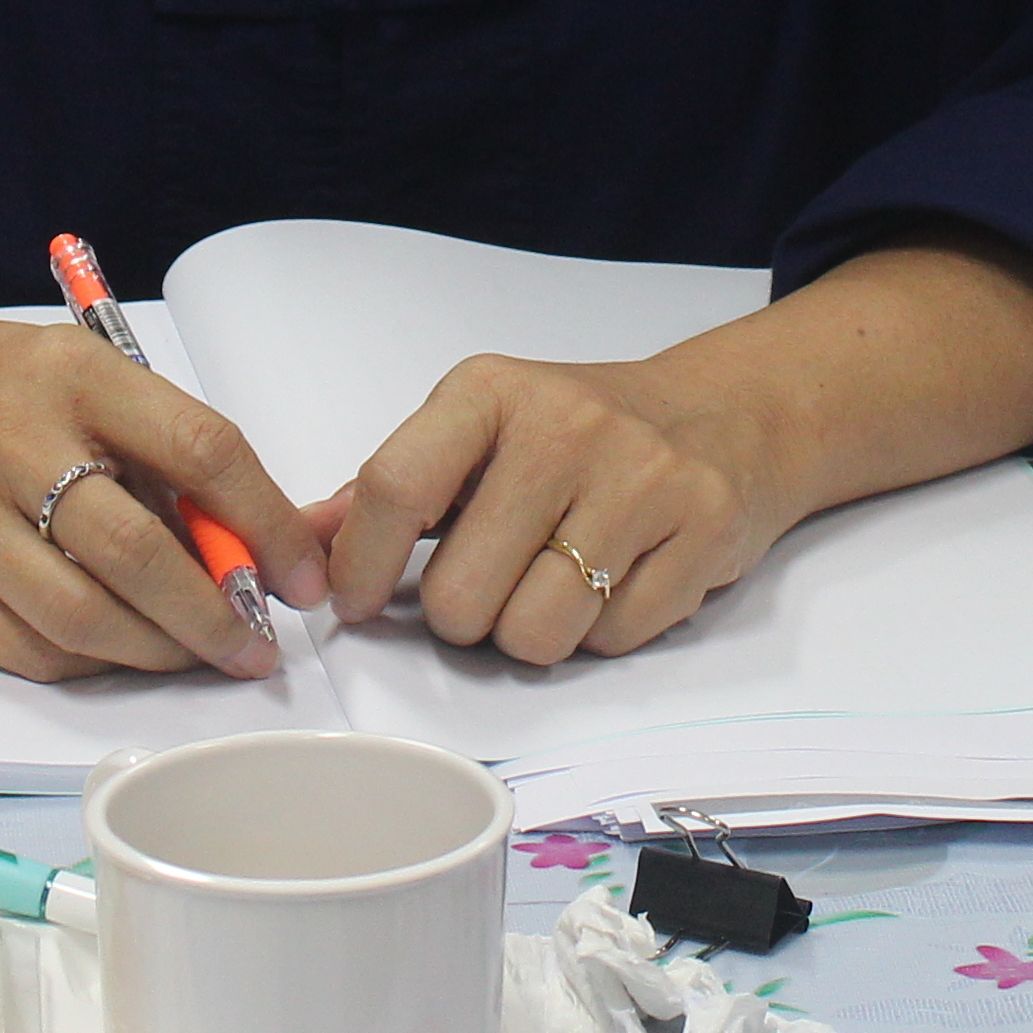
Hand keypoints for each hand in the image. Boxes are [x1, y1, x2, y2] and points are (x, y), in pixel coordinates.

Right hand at [0, 313, 322, 686]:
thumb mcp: (77, 375)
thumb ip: (157, 447)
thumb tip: (255, 542)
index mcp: (71, 375)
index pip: (198, 449)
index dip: (265, 523)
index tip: (302, 574)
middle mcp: (12, 443)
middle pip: (137, 552)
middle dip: (215, 614)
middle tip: (259, 645)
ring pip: (82, 617)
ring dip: (158, 651)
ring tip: (198, 654)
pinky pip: (28, 649)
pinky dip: (91, 663)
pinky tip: (124, 653)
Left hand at [313, 355, 799, 666]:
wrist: (725, 413)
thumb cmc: (582, 431)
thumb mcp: (481, 428)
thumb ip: (393, 486)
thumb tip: (307, 538)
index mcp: (492, 392)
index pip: (395, 489)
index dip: (362, 568)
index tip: (357, 602)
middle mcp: (567, 426)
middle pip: (460, 595)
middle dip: (463, 614)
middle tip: (489, 584)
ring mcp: (642, 479)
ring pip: (535, 634)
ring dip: (531, 633)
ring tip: (551, 583)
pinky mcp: (702, 530)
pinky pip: (611, 641)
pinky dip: (600, 632)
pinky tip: (613, 580)